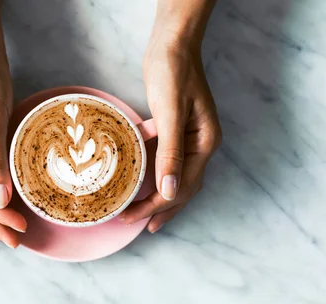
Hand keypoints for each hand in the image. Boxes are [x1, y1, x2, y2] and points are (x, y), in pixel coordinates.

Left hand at [120, 30, 221, 232]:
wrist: (171, 44)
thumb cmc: (172, 73)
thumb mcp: (170, 113)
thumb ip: (171, 153)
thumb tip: (168, 191)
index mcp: (205, 144)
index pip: (181, 187)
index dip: (156, 206)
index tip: (133, 217)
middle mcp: (201, 145)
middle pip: (182, 188)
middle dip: (160, 209)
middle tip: (137, 226)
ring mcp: (190, 138)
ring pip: (175, 177)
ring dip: (159, 196)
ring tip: (142, 214)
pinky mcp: (176, 130)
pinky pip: (166, 160)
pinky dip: (154, 174)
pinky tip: (140, 181)